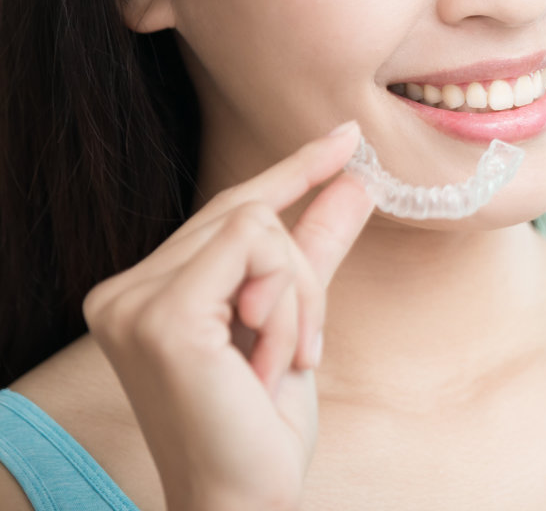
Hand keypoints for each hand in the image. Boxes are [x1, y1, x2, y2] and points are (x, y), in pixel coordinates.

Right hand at [83, 122, 373, 510]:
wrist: (244, 503)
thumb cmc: (260, 423)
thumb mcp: (295, 317)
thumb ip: (316, 245)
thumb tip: (356, 179)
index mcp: (144, 290)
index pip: (228, 210)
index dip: (292, 169)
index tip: (344, 136)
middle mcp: (123, 289)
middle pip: (249, 213)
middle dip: (300, 274)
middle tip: (305, 347)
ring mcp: (133, 301)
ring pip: (259, 226)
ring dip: (297, 297)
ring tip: (280, 363)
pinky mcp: (163, 315)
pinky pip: (256, 250)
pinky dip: (288, 305)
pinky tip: (269, 363)